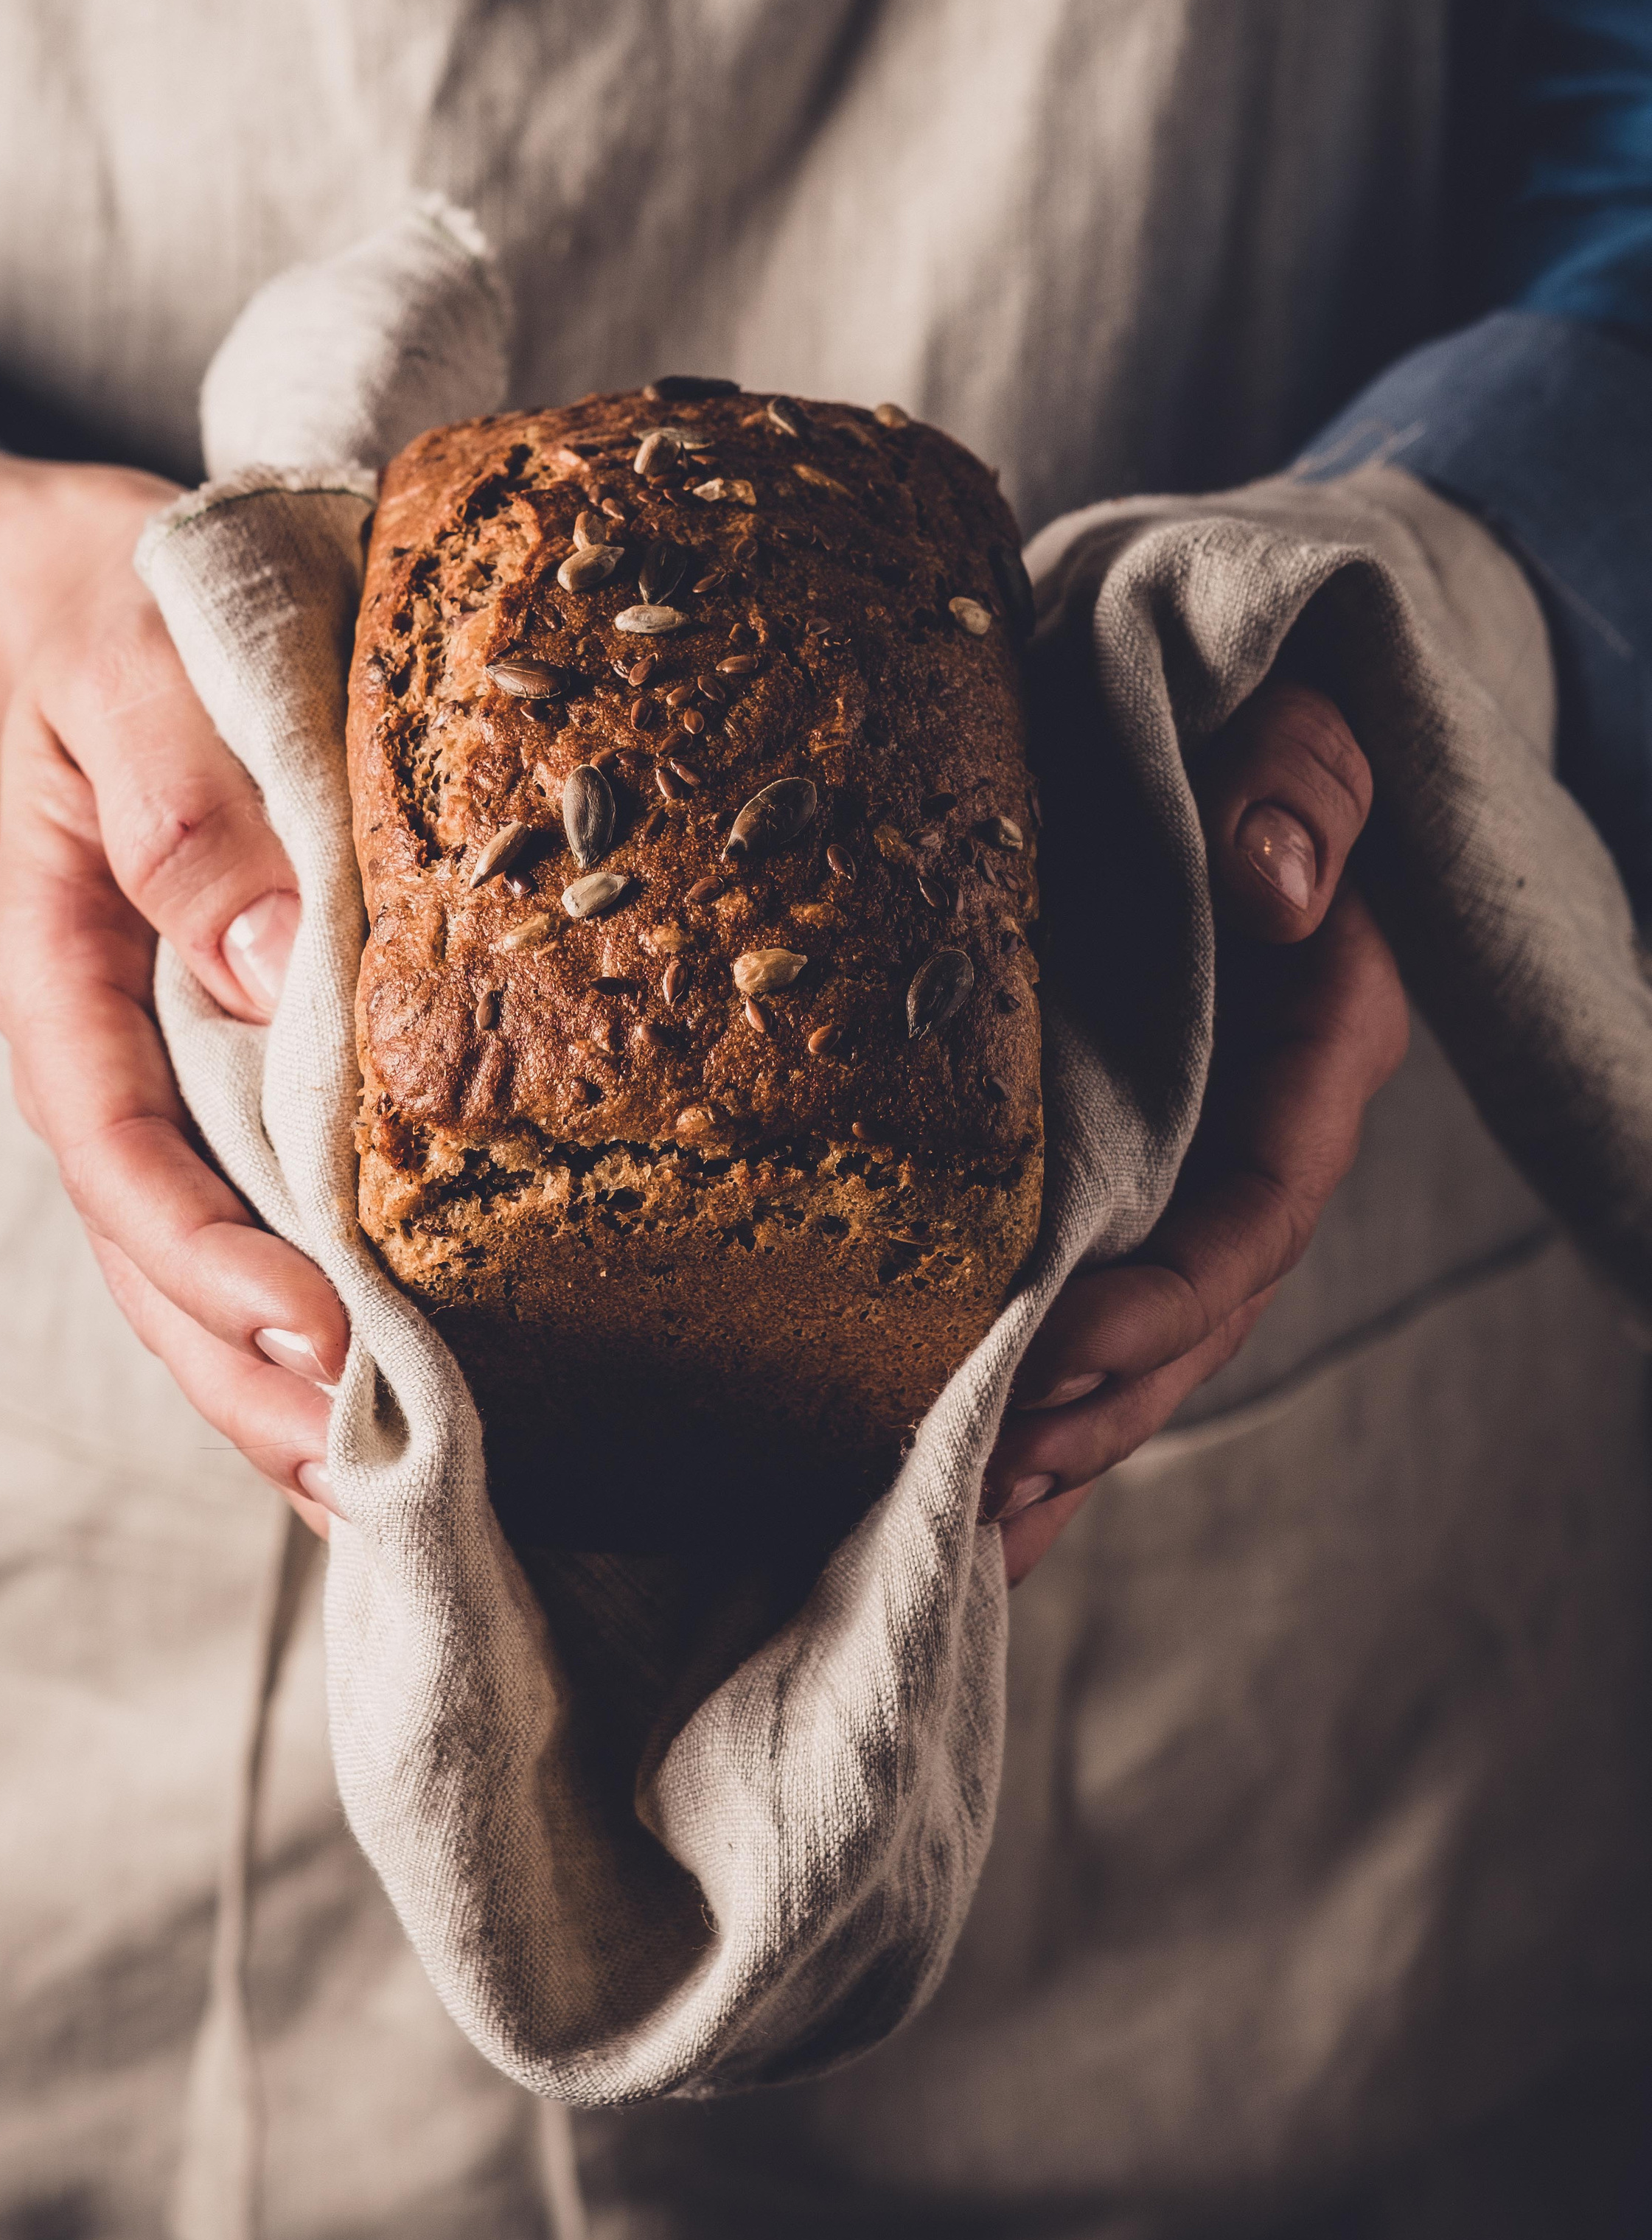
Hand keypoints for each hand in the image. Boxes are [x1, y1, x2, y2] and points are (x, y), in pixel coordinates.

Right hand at [0, 428, 346, 1535]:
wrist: (121, 611)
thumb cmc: (133, 628)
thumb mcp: (140, 677)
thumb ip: (193, 806)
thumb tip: (274, 964)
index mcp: (61, 965)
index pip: (112, 1138)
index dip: (201, 1251)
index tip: (314, 1334)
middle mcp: (102, 1051)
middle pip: (150, 1252)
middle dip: (249, 1375)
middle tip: (369, 1480)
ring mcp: (162, 1081)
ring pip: (194, 1267)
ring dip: (280, 1388)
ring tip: (386, 1496)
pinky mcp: (229, 1081)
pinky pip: (254, 1220)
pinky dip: (312, 1320)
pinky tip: (389, 1404)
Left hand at [983, 679, 1408, 1584]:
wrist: (1194, 699)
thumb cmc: (1241, 705)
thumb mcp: (1292, 717)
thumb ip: (1299, 785)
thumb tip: (1273, 884)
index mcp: (1313, 1041)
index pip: (1256, 1204)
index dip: (1167, 1296)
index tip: (1053, 1351)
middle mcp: (1249, 1121)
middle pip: (1191, 1312)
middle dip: (1095, 1413)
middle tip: (983, 1502)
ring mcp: (1177, 1147)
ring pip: (1131, 1331)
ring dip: (1051, 1439)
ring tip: (950, 1540)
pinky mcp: (1102, 1150)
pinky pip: (1067, 1288)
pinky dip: (1009, 1384)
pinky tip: (927, 1479)